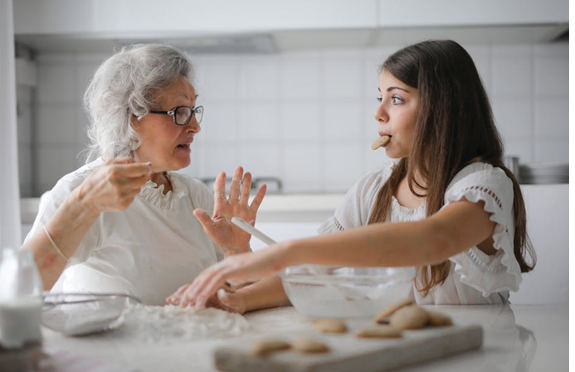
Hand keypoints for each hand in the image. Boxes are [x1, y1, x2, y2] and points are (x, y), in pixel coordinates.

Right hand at [78, 158, 151, 212]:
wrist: (87, 199)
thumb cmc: (97, 180)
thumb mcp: (107, 165)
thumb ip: (125, 160)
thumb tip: (141, 162)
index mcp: (115, 172)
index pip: (140, 169)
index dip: (146, 167)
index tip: (147, 167)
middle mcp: (119, 184)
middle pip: (143, 179)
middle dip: (143, 176)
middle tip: (138, 174)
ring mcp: (122, 196)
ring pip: (139, 188)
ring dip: (136, 185)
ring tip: (125, 183)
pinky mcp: (123, 205)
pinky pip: (134, 196)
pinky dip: (130, 193)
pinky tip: (121, 191)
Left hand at [166, 243, 288, 308]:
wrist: (276, 256)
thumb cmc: (266, 265)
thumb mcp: (248, 271)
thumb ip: (237, 276)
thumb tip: (232, 283)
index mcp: (228, 263)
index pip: (208, 274)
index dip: (197, 286)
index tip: (190, 297)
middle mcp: (226, 262)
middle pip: (203, 276)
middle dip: (191, 290)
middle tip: (182, 303)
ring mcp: (229, 264)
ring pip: (206, 278)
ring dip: (195, 291)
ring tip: (187, 304)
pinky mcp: (234, 268)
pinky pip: (216, 280)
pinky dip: (207, 289)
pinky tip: (201, 298)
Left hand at [194, 166, 265, 255]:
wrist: (234, 246)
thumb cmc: (220, 237)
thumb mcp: (210, 228)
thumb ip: (204, 219)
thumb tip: (195, 211)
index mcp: (220, 207)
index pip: (220, 192)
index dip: (220, 182)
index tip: (222, 173)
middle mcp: (231, 205)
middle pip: (234, 189)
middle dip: (236, 179)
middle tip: (239, 168)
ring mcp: (241, 209)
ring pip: (244, 193)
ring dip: (246, 184)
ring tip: (248, 174)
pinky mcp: (251, 214)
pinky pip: (256, 203)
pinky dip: (260, 195)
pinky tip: (263, 186)